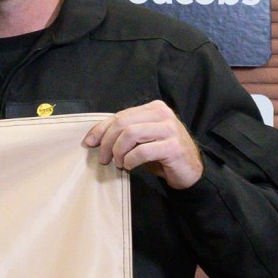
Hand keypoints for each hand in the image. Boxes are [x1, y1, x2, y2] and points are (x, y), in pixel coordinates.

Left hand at [83, 100, 201, 189]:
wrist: (189, 169)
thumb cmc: (161, 154)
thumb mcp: (141, 139)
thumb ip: (124, 132)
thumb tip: (93, 138)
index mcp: (154, 108)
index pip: (120, 115)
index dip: (100, 129)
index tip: (88, 143)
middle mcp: (163, 114)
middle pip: (123, 124)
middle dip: (107, 142)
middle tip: (104, 159)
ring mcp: (170, 129)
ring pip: (131, 134)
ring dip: (118, 152)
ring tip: (119, 163)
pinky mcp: (174, 147)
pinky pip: (142, 151)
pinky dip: (131, 160)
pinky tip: (130, 166)